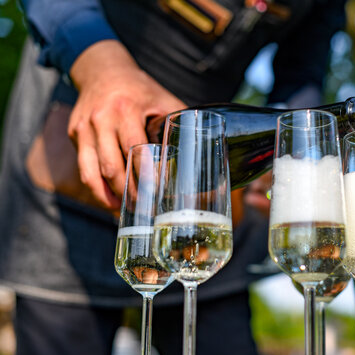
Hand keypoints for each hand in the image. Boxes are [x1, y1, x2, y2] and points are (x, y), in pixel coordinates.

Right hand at [69, 40, 185, 209]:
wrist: (101, 69)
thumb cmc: (138, 87)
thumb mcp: (161, 97)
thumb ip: (179, 120)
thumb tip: (204, 146)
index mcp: (126, 109)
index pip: (136, 150)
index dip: (147, 175)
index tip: (160, 192)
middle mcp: (102, 119)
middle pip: (113, 167)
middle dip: (130, 192)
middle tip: (146, 209)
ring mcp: (84, 128)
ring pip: (93, 172)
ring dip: (110, 196)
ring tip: (127, 210)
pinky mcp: (75, 134)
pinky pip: (84, 168)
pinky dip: (96, 188)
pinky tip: (110, 200)